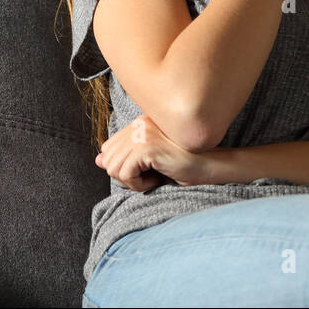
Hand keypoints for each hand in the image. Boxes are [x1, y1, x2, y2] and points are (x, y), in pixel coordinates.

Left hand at [95, 115, 211, 190]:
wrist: (210, 166)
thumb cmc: (184, 165)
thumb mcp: (150, 161)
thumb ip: (125, 156)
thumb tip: (98, 159)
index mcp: (140, 122)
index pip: (108, 148)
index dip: (122, 167)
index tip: (145, 171)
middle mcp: (139, 123)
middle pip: (108, 159)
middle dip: (126, 176)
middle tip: (149, 177)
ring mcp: (143, 133)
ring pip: (113, 168)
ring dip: (133, 182)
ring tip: (154, 178)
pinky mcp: (147, 147)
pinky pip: (125, 175)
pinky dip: (138, 185)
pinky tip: (157, 179)